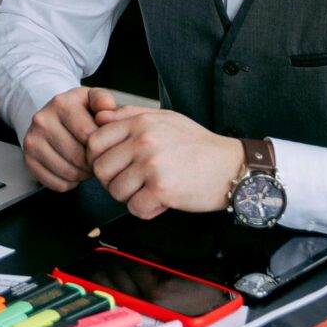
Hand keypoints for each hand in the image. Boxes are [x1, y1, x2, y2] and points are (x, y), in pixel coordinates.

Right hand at [22, 87, 105, 190]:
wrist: (52, 116)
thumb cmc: (79, 110)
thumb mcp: (93, 98)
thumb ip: (104, 100)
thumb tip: (106, 113)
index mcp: (61, 103)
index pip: (89, 136)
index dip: (103, 146)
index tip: (105, 145)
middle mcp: (42, 121)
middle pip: (78, 157)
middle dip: (93, 163)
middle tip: (96, 158)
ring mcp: (32, 141)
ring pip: (68, 173)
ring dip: (83, 175)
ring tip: (86, 164)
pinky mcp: (28, 160)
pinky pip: (56, 184)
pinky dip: (69, 183)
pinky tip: (72, 170)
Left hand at [84, 103, 244, 218]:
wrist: (231, 166)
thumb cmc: (198, 145)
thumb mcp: (164, 119)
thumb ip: (130, 116)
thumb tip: (99, 118)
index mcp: (141, 123)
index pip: (95, 141)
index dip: (97, 158)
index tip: (110, 166)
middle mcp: (143, 142)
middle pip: (101, 169)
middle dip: (110, 181)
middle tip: (129, 183)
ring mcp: (152, 166)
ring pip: (115, 191)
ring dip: (129, 197)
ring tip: (148, 191)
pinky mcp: (162, 190)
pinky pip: (135, 208)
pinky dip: (145, 210)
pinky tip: (159, 202)